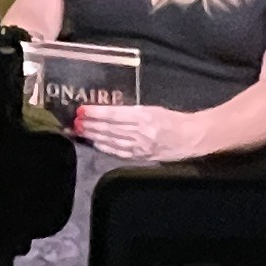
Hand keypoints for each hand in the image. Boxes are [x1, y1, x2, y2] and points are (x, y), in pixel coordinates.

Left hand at [75, 99, 207, 162]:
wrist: (190, 137)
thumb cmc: (172, 119)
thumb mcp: (152, 109)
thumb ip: (132, 111)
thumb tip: (108, 112)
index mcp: (144, 116)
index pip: (114, 115)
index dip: (96, 113)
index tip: (82, 110)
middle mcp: (141, 132)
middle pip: (109, 129)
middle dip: (90, 125)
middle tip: (75, 121)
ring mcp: (140, 146)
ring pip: (111, 141)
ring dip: (94, 136)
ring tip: (80, 131)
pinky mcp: (141, 157)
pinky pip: (119, 153)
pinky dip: (105, 148)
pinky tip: (95, 144)